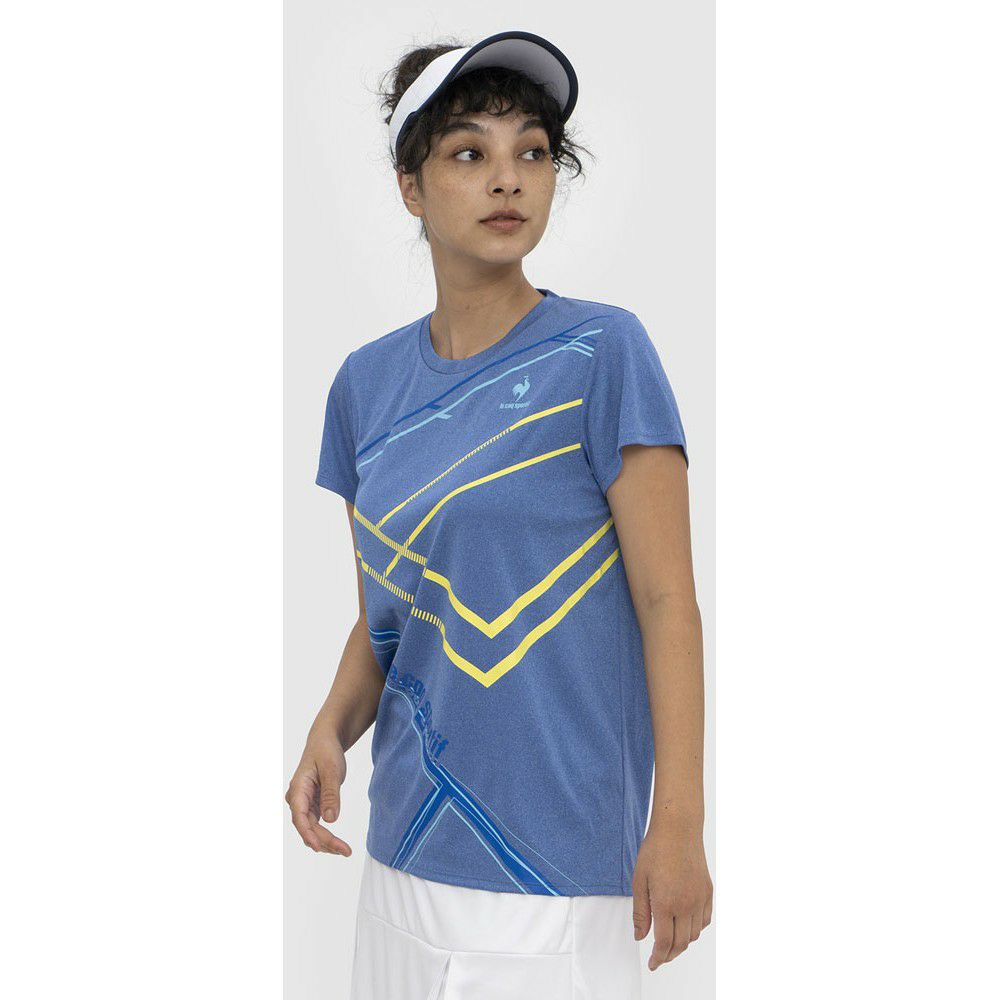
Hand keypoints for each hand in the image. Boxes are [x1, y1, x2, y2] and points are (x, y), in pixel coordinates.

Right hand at [285, 724, 352, 855]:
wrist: (324, 741)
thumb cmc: (326, 752)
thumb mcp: (332, 770)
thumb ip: (331, 794)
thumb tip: (330, 820)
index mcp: (298, 789)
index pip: (299, 817)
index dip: (308, 834)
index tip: (318, 847)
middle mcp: (297, 799)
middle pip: (307, 827)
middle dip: (324, 842)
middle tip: (345, 851)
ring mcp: (304, 804)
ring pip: (311, 829)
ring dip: (325, 842)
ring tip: (344, 850)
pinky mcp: (312, 806)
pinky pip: (316, 825)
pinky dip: (326, 835)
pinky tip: (337, 844)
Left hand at [632, 821, 712, 969]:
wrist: (678, 829)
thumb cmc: (656, 850)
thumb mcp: (639, 880)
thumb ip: (641, 912)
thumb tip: (641, 936)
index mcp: (666, 903)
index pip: (664, 943)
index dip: (658, 958)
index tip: (653, 964)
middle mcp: (686, 905)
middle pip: (681, 943)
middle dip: (669, 955)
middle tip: (659, 957)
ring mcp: (700, 899)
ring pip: (694, 934)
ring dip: (682, 943)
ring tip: (670, 941)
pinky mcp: (708, 892)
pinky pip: (704, 920)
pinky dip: (695, 929)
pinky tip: (685, 925)